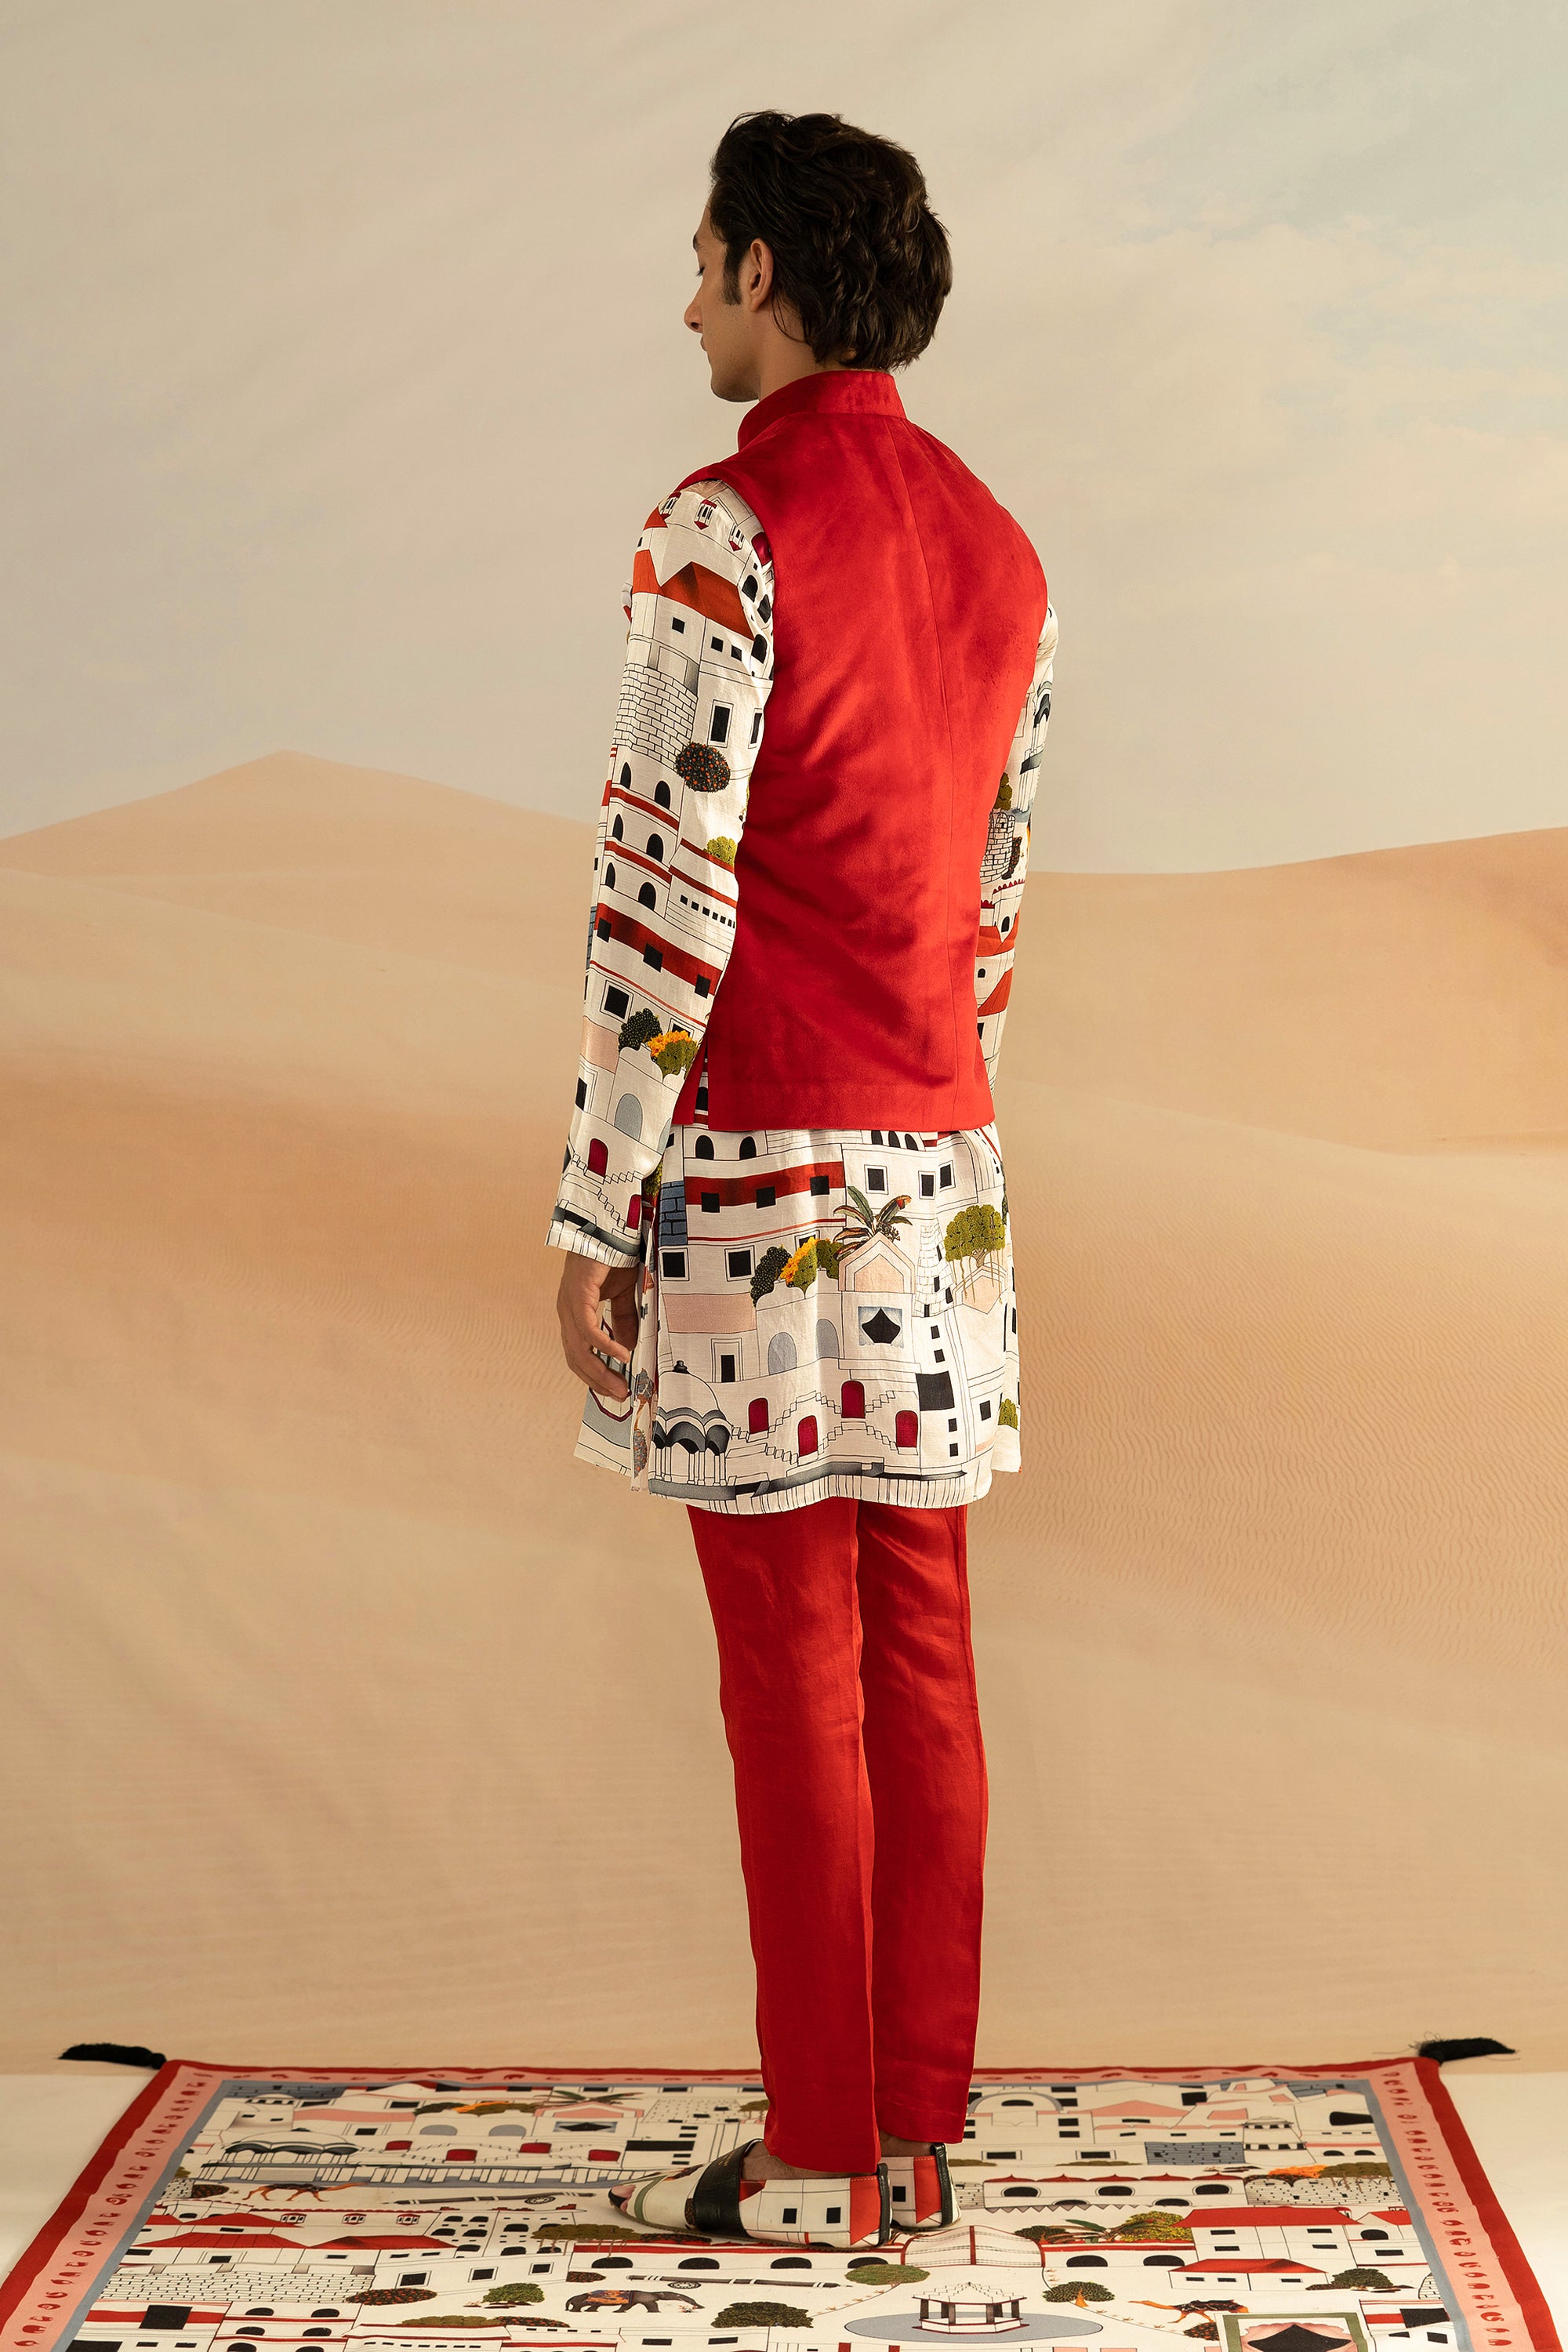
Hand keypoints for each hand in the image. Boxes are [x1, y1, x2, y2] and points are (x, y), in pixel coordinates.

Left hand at [556, 1250, 640, 1399]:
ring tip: (621, 1386)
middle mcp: (568, 1313)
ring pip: (579, 1350)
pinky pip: (589, 1331)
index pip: (579, 1354)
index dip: (595, 1375)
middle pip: (576, 1359)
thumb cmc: (614, 1257)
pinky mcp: (577, 1297)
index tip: (615, 1391)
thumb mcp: (623, 1296)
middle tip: (620, 1396)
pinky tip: (622, 1356)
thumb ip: (623, 1322)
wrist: (610, 1228)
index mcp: (575, 1313)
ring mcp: (569, 1306)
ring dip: (600, 1372)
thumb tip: (628, 1349)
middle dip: (598, 1381)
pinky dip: (605, 1347)